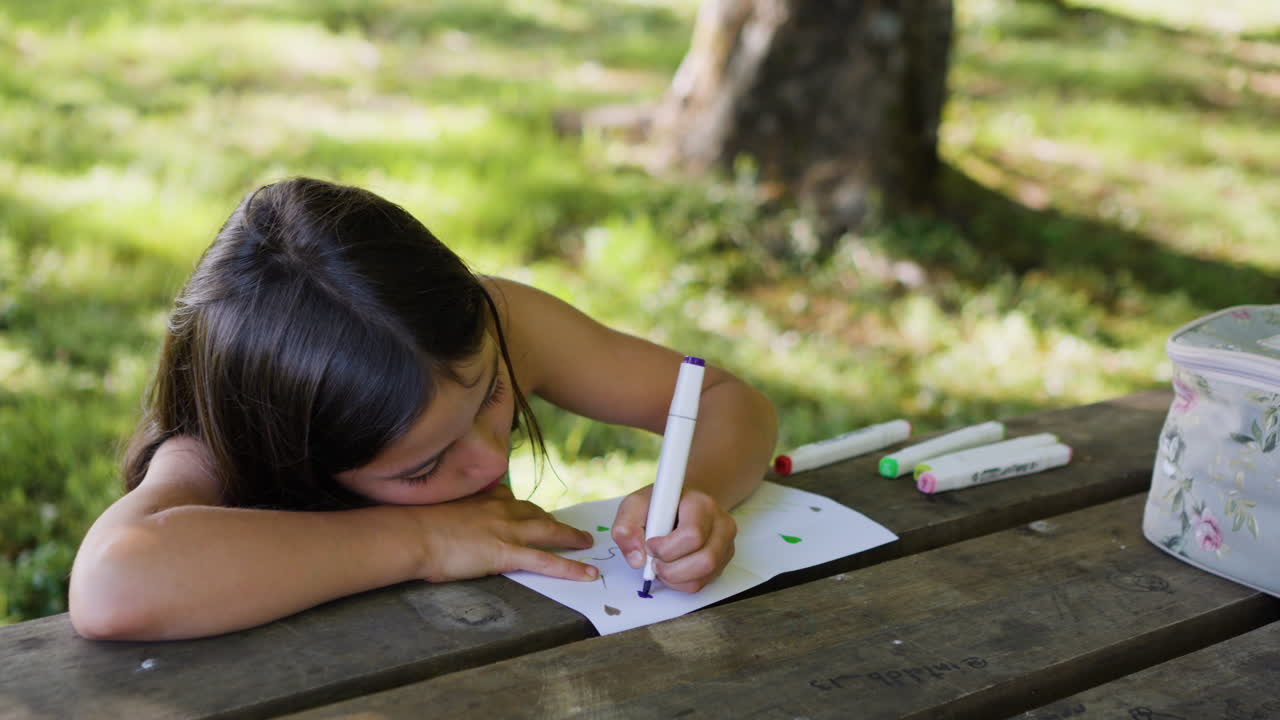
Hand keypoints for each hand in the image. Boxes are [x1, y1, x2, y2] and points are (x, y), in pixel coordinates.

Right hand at [404, 484, 597, 582]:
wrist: (412, 533)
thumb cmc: (414, 526)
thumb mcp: (438, 511)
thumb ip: (453, 514)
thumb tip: (448, 523)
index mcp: (482, 498)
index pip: (510, 499)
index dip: (522, 508)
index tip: (529, 511)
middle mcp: (500, 509)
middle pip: (536, 513)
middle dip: (554, 521)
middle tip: (569, 529)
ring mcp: (507, 530)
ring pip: (550, 532)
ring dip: (571, 538)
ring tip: (586, 544)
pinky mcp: (507, 553)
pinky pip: (547, 561)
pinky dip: (570, 568)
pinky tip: (586, 574)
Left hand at [611, 485, 736, 592]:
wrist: (681, 503)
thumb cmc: (660, 505)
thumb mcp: (636, 505)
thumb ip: (627, 527)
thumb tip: (637, 559)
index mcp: (701, 504)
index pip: (692, 534)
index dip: (667, 548)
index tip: (650, 544)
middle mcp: (721, 523)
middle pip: (705, 560)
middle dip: (671, 569)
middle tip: (654, 561)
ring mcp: (725, 543)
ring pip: (705, 575)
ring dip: (675, 578)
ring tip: (661, 565)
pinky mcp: (723, 560)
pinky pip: (704, 582)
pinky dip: (681, 582)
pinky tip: (672, 568)